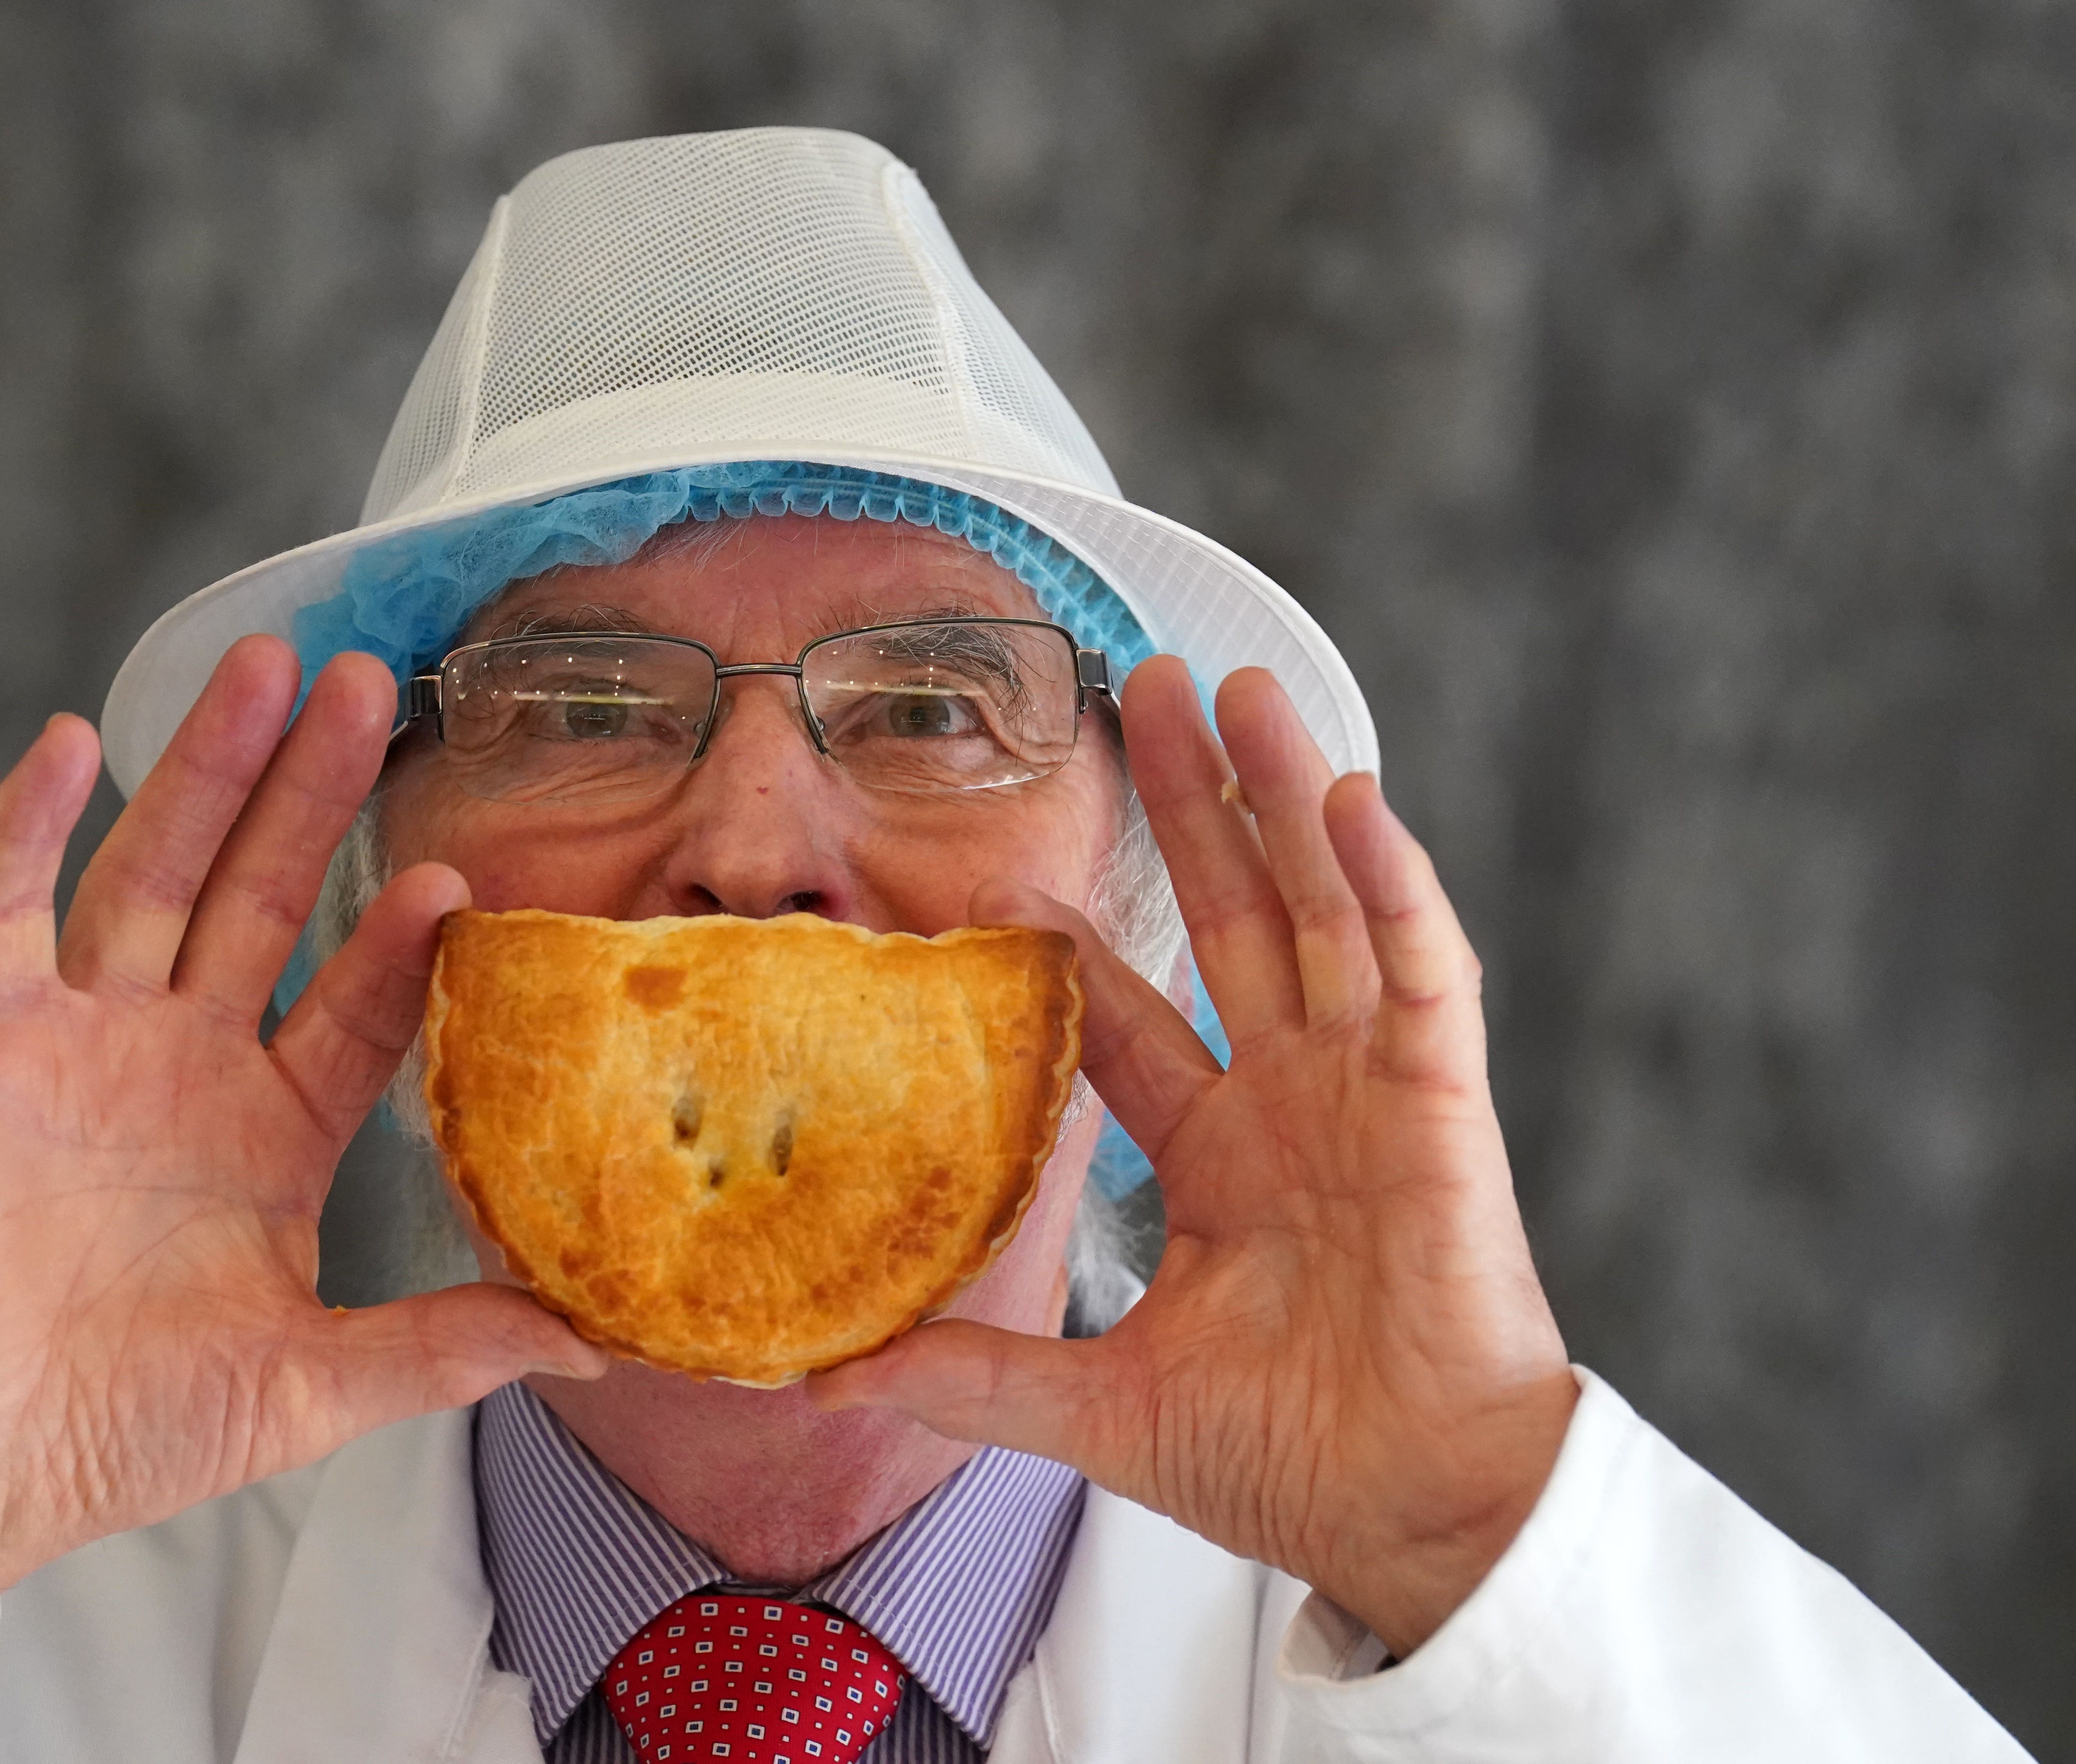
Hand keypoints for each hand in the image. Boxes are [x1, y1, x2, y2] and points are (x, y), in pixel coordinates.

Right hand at [0, 639, 605, 1639]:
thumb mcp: (314, 1385)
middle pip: (263, 897)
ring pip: (154, 874)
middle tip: (375, 685)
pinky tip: (71, 741)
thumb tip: (598, 1338)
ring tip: (267, 667)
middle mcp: (183, 1065)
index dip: (400, 939)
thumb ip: (444, 1346)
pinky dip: (29, 827)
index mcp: (267, 1133)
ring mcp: (84, 1042)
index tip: (460, 870)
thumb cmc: (127, 1430)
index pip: (355, 1006)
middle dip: (315, 794)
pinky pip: (3, 912)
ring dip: (206, 770)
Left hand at [809, 660, 1575, 1657]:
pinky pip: (1418, 973)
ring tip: (1236, 689)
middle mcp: (1291, 1100)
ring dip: (1282, 796)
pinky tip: (1351, 799)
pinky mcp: (1442, 1105)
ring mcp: (1368, 1091)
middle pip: (1231, 919)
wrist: (1414, 1519)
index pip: (1131, 1019)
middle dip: (1188, 806)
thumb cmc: (1289, 1461)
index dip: (1073, 947)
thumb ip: (974, 1380)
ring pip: (1321, 910)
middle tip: (1141, 690)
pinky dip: (1392, 885)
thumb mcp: (1103, 1410)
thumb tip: (824, 1378)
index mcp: (1218, 1153)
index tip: (1002, 878)